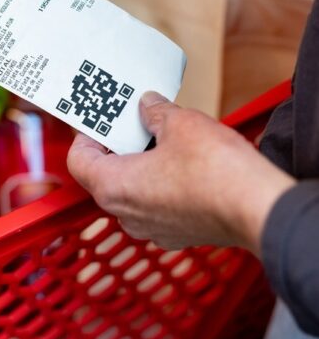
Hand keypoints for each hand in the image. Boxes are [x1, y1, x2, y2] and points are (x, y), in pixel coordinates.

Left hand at [67, 92, 294, 253]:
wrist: (260, 210)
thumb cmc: (215, 171)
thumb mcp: (180, 123)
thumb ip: (155, 112)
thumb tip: (148, 104)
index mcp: (113, 187)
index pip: (79, 160)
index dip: (86, 135)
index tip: (99, 120)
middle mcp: (126, 215)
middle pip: (105, 175)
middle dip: (119, 146)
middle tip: (133, 122)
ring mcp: (152, 228)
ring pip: (133, 191)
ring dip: (142, 165)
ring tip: (162, 139)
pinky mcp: (178, 233)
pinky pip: (158, 205)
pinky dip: (163, 184)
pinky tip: (184, 164)